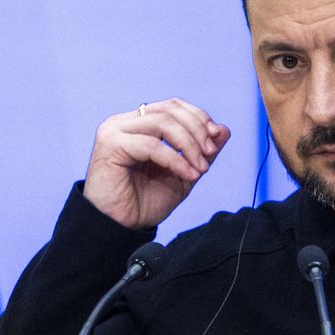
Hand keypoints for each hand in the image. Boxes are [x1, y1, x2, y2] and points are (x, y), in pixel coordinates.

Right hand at [83, 98, 229, 229]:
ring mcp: (115, 131)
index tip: (216, 138)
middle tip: (210, 153)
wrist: (119, 227)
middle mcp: (124, 122)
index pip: (172, 106)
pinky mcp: (110, 145)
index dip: (198, 117)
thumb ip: (200, 152)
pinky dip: (176, 160)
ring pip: (163, 123)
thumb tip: (224, 129)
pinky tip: (189, 175)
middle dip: (197, 130)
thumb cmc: (142, 203)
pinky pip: (152, 146)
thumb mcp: (182, 174)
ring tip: (201, 168)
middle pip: (169, 110)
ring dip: (189, 145)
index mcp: (138, 124)